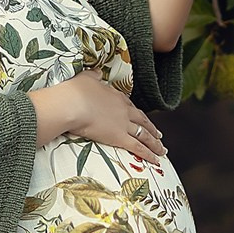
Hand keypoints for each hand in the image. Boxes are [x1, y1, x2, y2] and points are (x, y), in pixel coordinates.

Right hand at [32, 74, 167, 158]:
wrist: (71, 104)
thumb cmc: (74, 92)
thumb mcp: (85, 78)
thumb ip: (94, 76)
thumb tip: (97, 72)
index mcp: (116, 96)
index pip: (131, 106)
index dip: (137, 113)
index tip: (142, 118)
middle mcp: (123, 110)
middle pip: (142, 121)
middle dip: (152, 129)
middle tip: (159, 135)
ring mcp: (123, 124)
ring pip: (144, 135)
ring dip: (154, 143)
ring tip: (161, 150)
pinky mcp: (119, 138)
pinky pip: (138, 148)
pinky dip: (148, 155)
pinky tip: (155, 160)